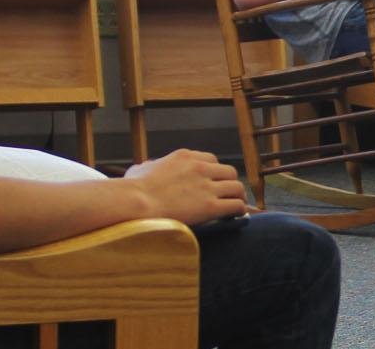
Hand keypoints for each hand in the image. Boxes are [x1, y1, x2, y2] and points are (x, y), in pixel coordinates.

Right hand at [123, 148, 250, 224]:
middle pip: (229, 172)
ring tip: (235, 208)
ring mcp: (206, 186)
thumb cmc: (135, 188)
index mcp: (184, 156)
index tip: (213, 184)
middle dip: (229, 184)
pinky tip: (235, 217)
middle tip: (227, 196)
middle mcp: (199, 167)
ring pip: (237, 187)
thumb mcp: (142, 168)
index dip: (214, 173)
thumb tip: (146, 169)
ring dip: (237, 197)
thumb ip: (150, 167)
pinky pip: (236, 205)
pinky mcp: (210, 206)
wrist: (138, 202)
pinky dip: (239, 211)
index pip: (211, 160)